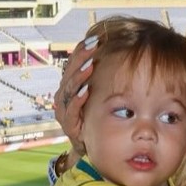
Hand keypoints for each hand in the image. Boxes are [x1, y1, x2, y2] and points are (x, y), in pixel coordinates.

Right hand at [55, 34, 96, 152]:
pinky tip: (85, 91)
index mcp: (72, 85)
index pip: (74, 62)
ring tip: (90, 66)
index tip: (94, 38)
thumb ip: (107, 77)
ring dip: (79, 77)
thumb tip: (121, 53)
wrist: (95, 146)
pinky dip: (77, 100)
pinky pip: (70, 111)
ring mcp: (65, 110)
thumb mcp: (103, 94)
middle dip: (81, 58)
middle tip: (93, 46)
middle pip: (69, 72)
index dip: (82, 50)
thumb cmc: (100, 116)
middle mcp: (65, 96)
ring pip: (68, 89)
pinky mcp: (69, 125)